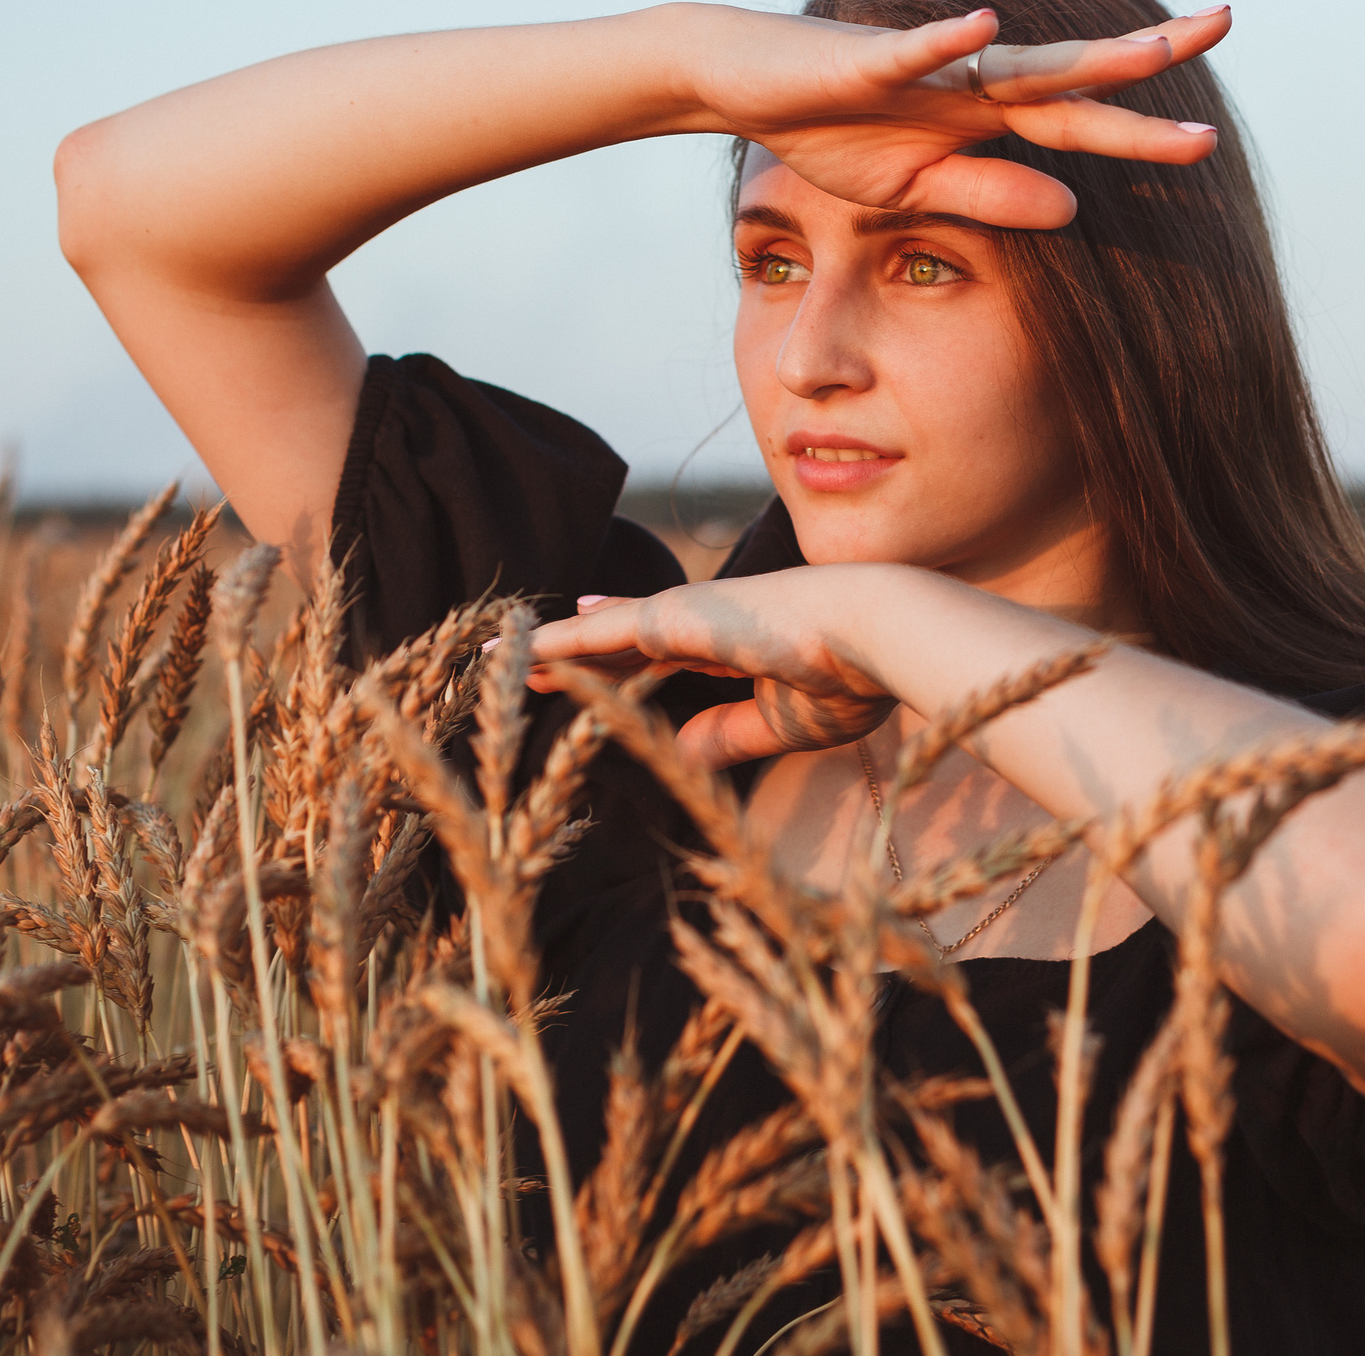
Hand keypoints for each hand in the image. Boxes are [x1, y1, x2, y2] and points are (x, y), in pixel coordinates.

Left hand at [525, 569, 904, 769]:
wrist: (872, 636)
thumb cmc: (848, 677)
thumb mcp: (779, 723)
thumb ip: (727, 735)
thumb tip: (679, 750)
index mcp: (730, 645)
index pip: (659, 655)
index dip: (619, 662)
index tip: (587, 667)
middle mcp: (698, 624)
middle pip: (615, 641)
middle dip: (569, 653)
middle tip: (518, 664)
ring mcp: (681, 615)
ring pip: (594, 635)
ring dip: (543, 648)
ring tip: (492, 657)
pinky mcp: (667, 619)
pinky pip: (593, 636)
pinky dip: (551, 646)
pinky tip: (515, 655)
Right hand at [679, 3, 1232, 228]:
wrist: (742, 84)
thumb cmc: (832, 130)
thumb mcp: (919, 187)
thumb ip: (992, 194)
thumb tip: (1073, 208)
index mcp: (986, 118)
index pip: (1082, 120)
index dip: (1144, 130)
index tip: (1212, 137)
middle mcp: (970, 83)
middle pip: (1073, 76)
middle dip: (1148, 56)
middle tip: (1228, 21)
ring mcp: (924, 67)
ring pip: (1015, 59)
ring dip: (1082, 58)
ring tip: (1149, 50)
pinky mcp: (864, 61)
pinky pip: (911, 51)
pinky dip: (945, 41)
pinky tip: (986, 24)